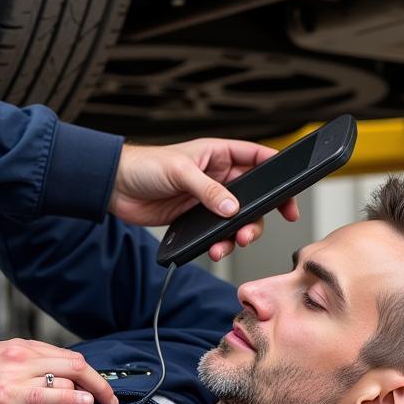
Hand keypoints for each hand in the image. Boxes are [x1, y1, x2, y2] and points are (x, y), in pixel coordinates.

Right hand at [0, 341, 119, 403]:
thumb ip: (18, 367)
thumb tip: (45, 380)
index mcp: (18, 347)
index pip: (65, 356)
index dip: (88, 372)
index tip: (99, 387)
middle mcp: (20, 355)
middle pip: (75, 362)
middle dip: (99, 381)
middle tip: (112, 399)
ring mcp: (14, 374)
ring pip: (68, 374)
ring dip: (92, 390)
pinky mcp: (6, 396)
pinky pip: (48, 395)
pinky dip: (72, 398)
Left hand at [108, 139, 300, 260]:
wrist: (114, 188)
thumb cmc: (144, 165)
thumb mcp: (179, 171)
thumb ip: (208, 190)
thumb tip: (232, 208)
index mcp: (219, 154)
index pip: (258, 159)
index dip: (277, 175)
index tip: (289, 194)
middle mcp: (218, 176)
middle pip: (253, 197)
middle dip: (258, 216)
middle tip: (253, 231)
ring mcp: (208, 199)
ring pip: (237, 219)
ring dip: (239, 234)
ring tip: (232, 244)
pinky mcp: (196, 218)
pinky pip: (217, 232)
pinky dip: (220, 243)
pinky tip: (214, 249)